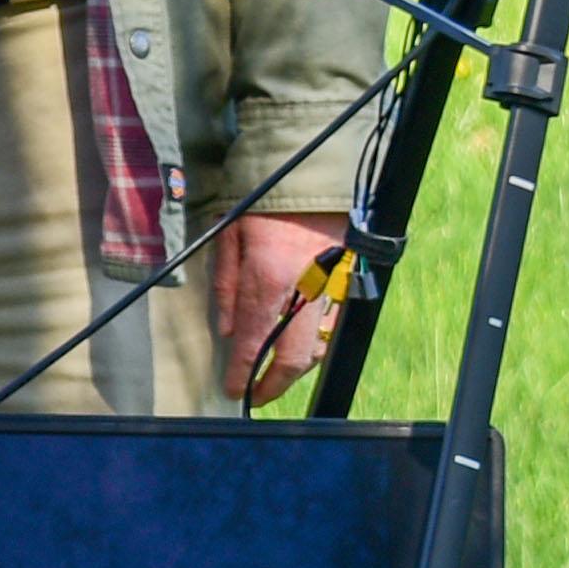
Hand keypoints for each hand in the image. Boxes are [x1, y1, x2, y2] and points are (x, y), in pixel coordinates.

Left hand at [214, 207, 355, 409]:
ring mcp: (327, 287)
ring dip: (297, 367)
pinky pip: (330, 323)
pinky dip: (315, 340)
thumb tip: (228, 331)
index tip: (234, 391)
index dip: (243, 373)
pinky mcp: (342, 280)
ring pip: (317, 345)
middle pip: (294, 358)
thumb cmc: (260, 200)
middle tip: (258, 396)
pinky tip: (299, 343)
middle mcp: (302, 290)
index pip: (254, 342)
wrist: (308, 171)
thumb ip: (227, 287)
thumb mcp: (228, 236)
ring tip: (275, 373)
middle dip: (275, 385)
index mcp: (268, 279)